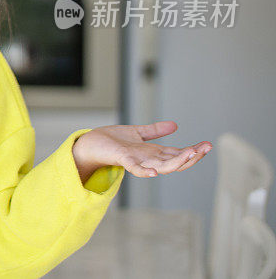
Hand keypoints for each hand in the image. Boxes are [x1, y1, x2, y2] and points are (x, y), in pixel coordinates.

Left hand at [72, 121, 211, 181]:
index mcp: (152, 153)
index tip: (208, 145)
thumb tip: (174, 125)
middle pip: (175, 162)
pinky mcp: (123, 159)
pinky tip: (155, 173)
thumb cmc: (112, 141)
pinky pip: (136, 168)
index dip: (193, 151)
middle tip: (206, 148)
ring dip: (177, 163)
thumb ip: (155, 131)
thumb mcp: (138, 132)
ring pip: (161, 167)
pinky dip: (145, 172)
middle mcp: (148, 159)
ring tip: (192, 154)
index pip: (178, 154)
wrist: (90, 144)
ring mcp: (137, 161)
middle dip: (192, 156)